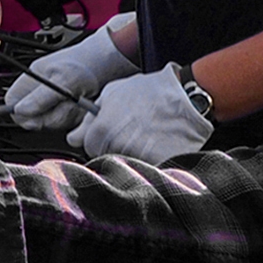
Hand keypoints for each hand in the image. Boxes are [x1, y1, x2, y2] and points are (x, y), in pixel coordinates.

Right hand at [4, 13, 137, 130]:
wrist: (109, 64)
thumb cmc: (87, 64)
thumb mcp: (64, 80)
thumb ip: (41, 98)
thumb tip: (21, 111)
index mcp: (31, 79)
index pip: (11, 104)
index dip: (22, 114)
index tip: (37, 117)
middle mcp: (38, 91)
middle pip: (31, 118)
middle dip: (51, 115)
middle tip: (66, 102)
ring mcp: (51, 101)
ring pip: (49, 122)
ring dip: (65, 115)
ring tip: (77, 100)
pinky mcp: (63, 109)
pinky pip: (63, 122)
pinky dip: (74, 117)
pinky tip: (81, 104)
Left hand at [66, 63, 213, 162]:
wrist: (189, 96)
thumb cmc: (151, 91)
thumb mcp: (114, 93)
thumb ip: (89, 117)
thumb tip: (73, 137)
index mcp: (101, 130)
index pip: (88, 146)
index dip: (98, 137)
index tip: (109, 131)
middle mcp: (115, 145)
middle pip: (105, 156)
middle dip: (113, 146)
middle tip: (131, 130)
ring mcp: (134, 157)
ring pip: (123, 165)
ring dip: (130, 154)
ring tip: (146, 135)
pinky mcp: (154, 166)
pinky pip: (144, 170)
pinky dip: (148, 161)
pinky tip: (157, 144)